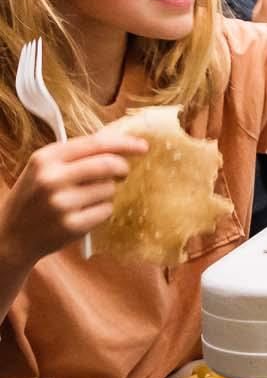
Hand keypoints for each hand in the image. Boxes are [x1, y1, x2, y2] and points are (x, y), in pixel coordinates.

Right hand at [0, 130, 148, 265]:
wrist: (11, 235)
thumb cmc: (35, 196)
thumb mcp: (44, 168)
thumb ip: (76, 155)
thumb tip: (119, 143)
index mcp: (46, 157)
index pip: (95, 144)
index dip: (124, 144)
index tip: (143, 146)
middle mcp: (52, 178)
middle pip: (108, 165)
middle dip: (122, 168)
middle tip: (123, 173)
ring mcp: (62, 203)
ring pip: (109, 189)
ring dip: (108, 192)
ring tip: (87, 198)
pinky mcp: (72, 225)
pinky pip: (106, 210)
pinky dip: (103, 210)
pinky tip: (85, 213)